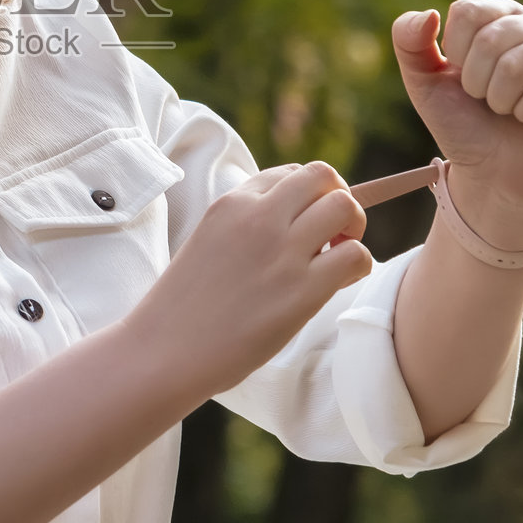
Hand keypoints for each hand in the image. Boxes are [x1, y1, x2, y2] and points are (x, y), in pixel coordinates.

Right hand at [123, 161, 372, 400]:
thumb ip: (246, 224)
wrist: (165, 349)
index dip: (308, 197)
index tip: (303, 225)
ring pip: (345, 207)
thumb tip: (293, 222)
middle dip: (337, 199)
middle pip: (324, 176)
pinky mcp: (301, 291)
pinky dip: (357, 265)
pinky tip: (336, 283)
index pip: (291, 173)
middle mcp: (258, 217)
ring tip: (334, 257)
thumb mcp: (208, 240)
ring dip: (352, 228)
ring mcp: (281, 252)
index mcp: (231, 202)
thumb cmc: (186, 304)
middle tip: (330, 235)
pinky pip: (356, 255)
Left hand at [391, 0, 522, 210]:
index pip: (469, 11)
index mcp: (502, 15)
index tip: (463, 77)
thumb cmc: (463, 123)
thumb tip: (430, 14)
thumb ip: (410, 41)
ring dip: (500, 100)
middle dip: (476, 82)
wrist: (493, 175)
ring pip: (519, 63)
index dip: (455, 52)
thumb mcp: (424, 82)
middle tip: (487, 100)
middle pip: (492, 38)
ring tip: (509, 110)